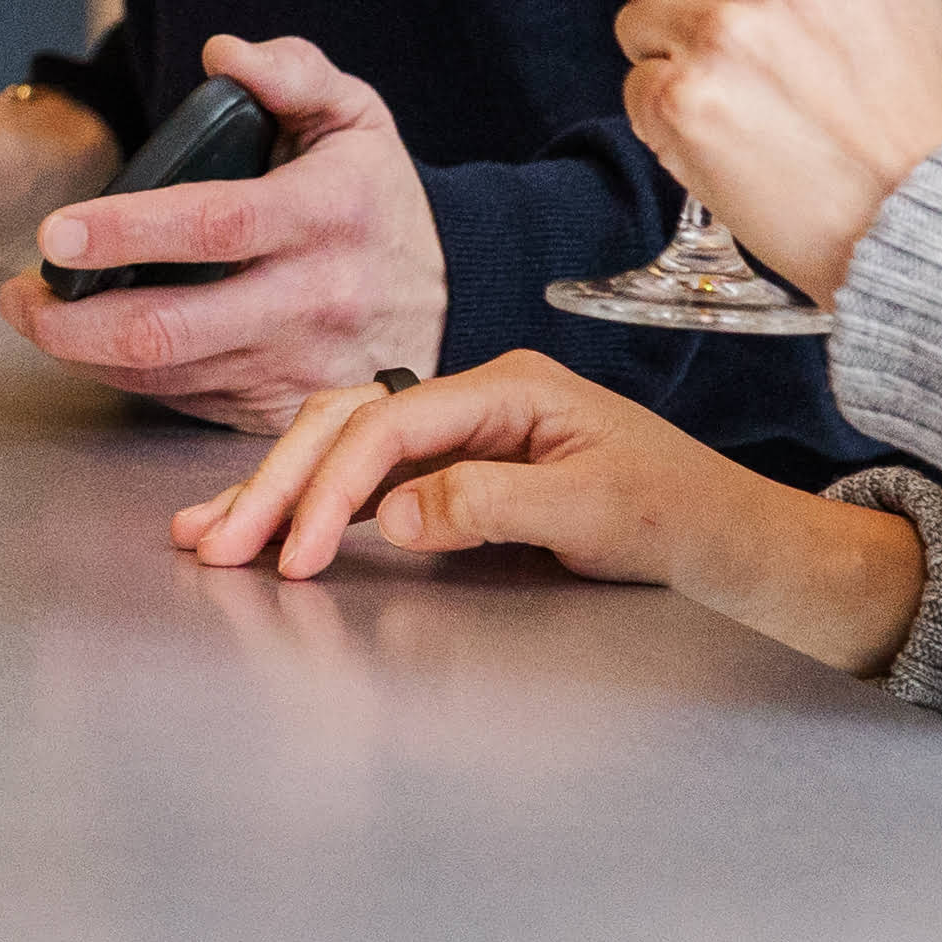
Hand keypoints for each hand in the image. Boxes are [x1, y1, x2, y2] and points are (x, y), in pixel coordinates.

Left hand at [0, 32, 442, 429]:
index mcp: (328, 215)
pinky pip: (187, 403)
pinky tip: (95, 344)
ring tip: (38, 312)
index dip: (128, 232)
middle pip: (174, 327)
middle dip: (74, 320)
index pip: (215, 226)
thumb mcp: (354, 116)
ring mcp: (300, 367)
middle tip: (20, 293)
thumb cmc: (375, 197)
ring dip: (83, 352)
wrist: (450, 296)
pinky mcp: (283, 410)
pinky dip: (127, 377)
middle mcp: (315, 300)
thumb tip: (223, 53)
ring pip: (169, 375)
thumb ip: (292, 72)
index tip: (57, 232)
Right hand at [163, 350, 927, 674]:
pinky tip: (266, 521)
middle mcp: (471, 398)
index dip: (332, 489)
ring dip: (275, 488)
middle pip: (344, 424)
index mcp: (505, 387)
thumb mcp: (594, 511)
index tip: (297, 554)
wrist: (732, 535)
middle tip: (216, 541)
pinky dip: (310, 501)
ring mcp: (460, 431)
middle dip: (275, 484)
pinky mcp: (455, 468)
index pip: (387, 425)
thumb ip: (489, 504)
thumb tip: (389, 517)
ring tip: (209, 531)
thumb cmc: (678, 514)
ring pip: (341, 445)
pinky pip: (366, 475)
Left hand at [608, 0, 941, 305]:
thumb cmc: (907, 101)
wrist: (924, 216)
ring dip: (672, 57)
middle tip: (737, 42)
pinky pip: (633, 86)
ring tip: (749, 94)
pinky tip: (732, 134)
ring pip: (632, 21)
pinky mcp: (682, 105)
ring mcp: (717, 39)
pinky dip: (669, 116)